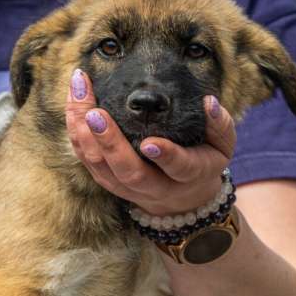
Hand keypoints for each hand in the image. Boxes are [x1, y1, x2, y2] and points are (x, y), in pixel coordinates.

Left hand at [65, 70, 235, 215]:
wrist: (180, 198)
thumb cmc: (202, 161)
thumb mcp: (222, 146)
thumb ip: (220, 125)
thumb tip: (209, 102)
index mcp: (187, 176)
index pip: (178, 168)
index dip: (166, 157)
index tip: (151, 142)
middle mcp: (154, 186)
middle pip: (128, 171)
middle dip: (110, 143)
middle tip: (95, 112)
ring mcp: (126, 187)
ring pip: (101, 167)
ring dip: (84, 134)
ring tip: (78, 97)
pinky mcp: (107, 182)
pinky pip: (87, 160)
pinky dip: (76, 134)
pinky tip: (73, 104)